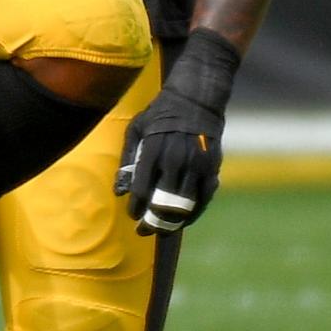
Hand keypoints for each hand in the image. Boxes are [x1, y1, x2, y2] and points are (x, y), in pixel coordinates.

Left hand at [114, 31, 238, 234]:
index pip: (142, 189)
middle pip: (163, 202)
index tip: (132, 216)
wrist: (196, 98)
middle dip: (152, 222)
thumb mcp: (136, 129)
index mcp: (153, 149)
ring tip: (162, 230)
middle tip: (143, 231)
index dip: (136, 208)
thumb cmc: (159, 114)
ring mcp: (196, 163)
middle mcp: (175, 158)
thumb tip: (118, 192)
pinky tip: (184, 220)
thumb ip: (127, 160)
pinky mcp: (212, 166)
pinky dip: (195, 213)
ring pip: (185, 204)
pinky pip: (205, 198)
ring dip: (172, 222)